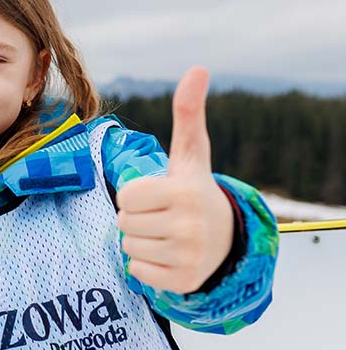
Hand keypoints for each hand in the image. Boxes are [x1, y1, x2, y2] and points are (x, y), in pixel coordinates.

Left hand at [116, 66, 233, 293]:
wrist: (225, 239)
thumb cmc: (194, 190)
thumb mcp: (190, 154)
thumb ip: (188, 113)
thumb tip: (198, 67)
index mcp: (186, 192)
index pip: (127, 195)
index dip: (136, 193)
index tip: (157, 194)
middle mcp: (189, 226)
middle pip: (123, 222)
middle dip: (136, 218)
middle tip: (162, 216)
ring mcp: (188, 256)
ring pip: (127, 246)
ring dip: (140, 240)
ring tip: (166, 234)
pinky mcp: (182, 281)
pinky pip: (136, 271)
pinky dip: (145, 265)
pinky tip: (168, 255)